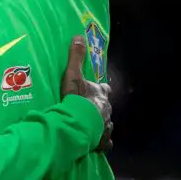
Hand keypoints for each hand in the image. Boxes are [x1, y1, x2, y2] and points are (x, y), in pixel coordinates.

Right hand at [62, 36, 111, 152]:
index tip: (99, 89)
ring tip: (91, 127)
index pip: (105, 89)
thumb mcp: (73, 75)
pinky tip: (96, 143)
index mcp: (101, 94)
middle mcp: (107, 109)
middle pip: (106, 107)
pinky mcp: (103, 140)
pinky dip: (101, 142)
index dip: (102, 89)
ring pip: (106, 124)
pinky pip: (105, 142)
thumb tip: (79, 36)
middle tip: (89, 109)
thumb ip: (75, 57)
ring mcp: (106, 125)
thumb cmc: (77, 99)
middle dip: (99, 107)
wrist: (79, 123)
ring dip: (100, 124)